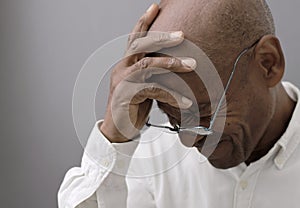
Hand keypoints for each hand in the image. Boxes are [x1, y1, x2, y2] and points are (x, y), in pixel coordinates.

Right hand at [100, 3, 196, 142]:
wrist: (118, 130)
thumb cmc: (133, 107)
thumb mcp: (143, 86)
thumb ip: (152, 74)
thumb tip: (172, 64)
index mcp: (126, 64)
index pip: (134, 39)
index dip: (144, 22)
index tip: (155, 7)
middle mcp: (122, 69)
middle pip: (140, 45)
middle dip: (161, 37)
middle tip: (182, 35)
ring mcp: (123, 82)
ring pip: (148, 65)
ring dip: (171, 64)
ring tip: (192, 65)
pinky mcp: (127, 96)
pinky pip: (153, 91)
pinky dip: (172, 96)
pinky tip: (187, 102)